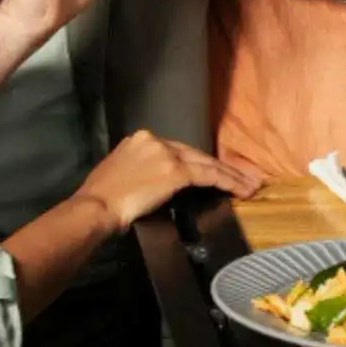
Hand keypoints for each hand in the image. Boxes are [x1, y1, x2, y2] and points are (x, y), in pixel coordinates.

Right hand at [74, 130, 262, 230]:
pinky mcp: (175, 172)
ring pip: (207, 164)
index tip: (213, 173)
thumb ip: (139, 171)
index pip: (178, 151)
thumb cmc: (101, 199)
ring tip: (250, 185)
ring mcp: (166, 155)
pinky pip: (209, 175)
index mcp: (140, 140)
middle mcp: (155, 141)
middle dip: (220, 167)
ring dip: (231, 176)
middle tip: (243, 177)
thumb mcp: (119, 174)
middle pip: (195, 154)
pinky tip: (241, 190)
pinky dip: (228, 182)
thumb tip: (151, 182)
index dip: (199, 163)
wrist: (95, 206)